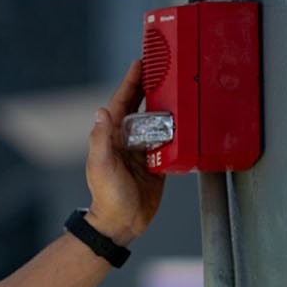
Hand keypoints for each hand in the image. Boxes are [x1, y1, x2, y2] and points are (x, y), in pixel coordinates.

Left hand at [84, 59, 164, 245]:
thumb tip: (101, 111)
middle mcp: (127, 140)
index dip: (130, 82)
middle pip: (139, 106)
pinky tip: (184, 118)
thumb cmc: (108, 197)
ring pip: (155, 121)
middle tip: (161, 67)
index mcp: (112, 137)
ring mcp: (142, 151)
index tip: (140, 63)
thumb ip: (101, 139)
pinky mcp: (156, 162)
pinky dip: (175, 128)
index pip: (121, 102)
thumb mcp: (102, 166)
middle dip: (148, 86)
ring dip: (164, 104)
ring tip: (175, 86)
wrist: (123, 223)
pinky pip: (168, 140)